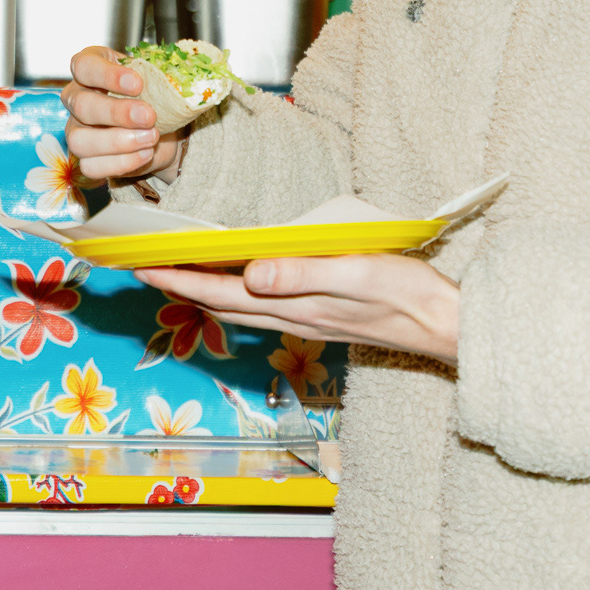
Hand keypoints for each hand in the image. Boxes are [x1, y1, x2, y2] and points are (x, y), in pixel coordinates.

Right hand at [59, 44, 170, 184]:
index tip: (137, 83)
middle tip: (148, 116)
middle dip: (116, 112)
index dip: (107, 75)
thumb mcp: (154, 78)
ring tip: (150, 137)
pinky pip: (91, 166)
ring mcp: (75, 131)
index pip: (84, 66)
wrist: (161, 127)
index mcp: (89, 69)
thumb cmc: (150, 93)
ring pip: (78, 140)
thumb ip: (157, 75)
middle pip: (81, 105)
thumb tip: (173, 77)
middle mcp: (76, 98)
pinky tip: (145, 153)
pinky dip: (121, 162)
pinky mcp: (85, 159)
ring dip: (117, 141)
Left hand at [153, 252, 457, 363]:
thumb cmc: (407, 294)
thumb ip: (302, 273)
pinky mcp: (323, 317)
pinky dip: (239, 295)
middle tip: (145, 268)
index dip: (180, 278)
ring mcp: (308, 320)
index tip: (143, 266)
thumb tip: (249, 273)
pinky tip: (241, 282)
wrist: (446, 324)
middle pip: (222, 304)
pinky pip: (265, 308)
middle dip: (180, 287)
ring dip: (205, 292)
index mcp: (296, 304)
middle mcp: (294, 317)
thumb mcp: (356, 274)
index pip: (222, 291)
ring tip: (179, 275)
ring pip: (241, 309)